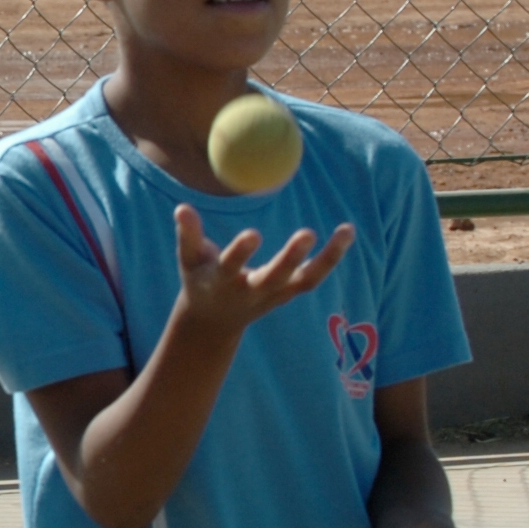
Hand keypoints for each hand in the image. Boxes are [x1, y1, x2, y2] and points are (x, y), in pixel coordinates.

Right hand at [170, 204, 352, 341]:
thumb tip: (182, 207)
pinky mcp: (288, 292)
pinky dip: (332, 257)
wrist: (214, 320)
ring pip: (304, 280)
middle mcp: (251, 291)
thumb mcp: (188, 260)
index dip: (241, 253)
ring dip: (327, 258)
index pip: (232, 268)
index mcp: (222, 281)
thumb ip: (187, 235)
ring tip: (346, 230)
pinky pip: (314, 276)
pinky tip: (346, 232)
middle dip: (290, 258)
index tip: (252, 234)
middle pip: (275, 277)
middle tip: (307, 233)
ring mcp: (274, 294)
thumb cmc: (200, 280)